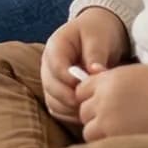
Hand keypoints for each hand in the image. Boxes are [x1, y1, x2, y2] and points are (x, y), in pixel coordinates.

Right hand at [42, 6, 131, 123]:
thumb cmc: (99, 32)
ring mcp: (51, 79)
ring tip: (91, 109)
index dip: (69, 79)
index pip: (55, 66)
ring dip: (70, 109)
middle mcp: (48, 64)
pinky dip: (70, 115)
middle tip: (90, 103)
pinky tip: (86, 114)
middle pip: (50, 87)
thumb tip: (96, 72)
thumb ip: (96, 55)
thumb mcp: (98, 37)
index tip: (86, 87)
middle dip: (69, 98)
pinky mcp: (58, 92)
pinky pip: (58, 109)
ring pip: (52, 101)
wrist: (99, 32)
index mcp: (56, 46)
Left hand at [76, 63, 147, 141]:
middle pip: (83, 111)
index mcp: (106, 81)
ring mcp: (107, 120)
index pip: (81, 91)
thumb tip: (92, 72)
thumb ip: (109, 77)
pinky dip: (108, 142)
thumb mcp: (132, 73)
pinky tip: (122, 139)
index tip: (100, 103)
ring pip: (88, 130)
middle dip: (93, 116)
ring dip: (99, 131)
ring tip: (116, 131)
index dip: (89, 98)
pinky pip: (101, 143)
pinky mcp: (116, 136)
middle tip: (110, 119)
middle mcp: (102, 100)